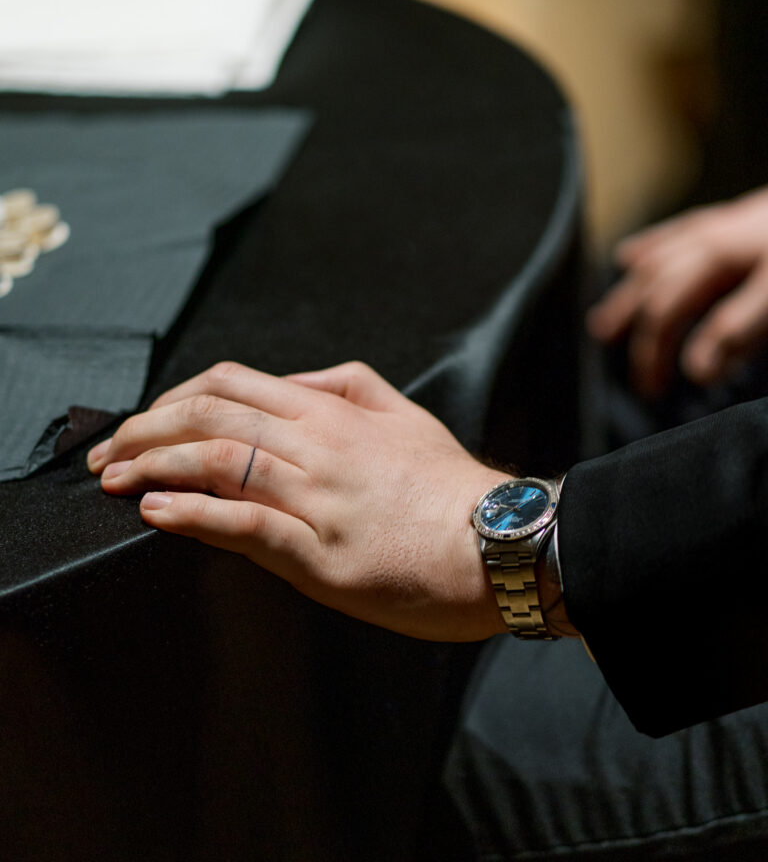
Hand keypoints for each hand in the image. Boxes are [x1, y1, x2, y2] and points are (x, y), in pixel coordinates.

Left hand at [87, 360, 509, 640]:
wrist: (499, 542)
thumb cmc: (450, 486)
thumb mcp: (404, 412)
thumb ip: (347, 386)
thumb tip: (293, 382)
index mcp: (331, 411)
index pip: (231, 384)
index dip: (173, 398)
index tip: (145, 421)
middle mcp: (316, 444)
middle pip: (210, 416)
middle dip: (144, 429)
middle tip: (106, 452)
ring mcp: (316, 497)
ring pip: (218, 461)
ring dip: (152, 466)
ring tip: (112, 478)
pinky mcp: (320, 552)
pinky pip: (244, 524)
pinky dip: (192, 515)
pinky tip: (156, 512)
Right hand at [587, 187, 767, 396]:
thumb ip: (738, 330)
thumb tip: (698, 367)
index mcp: (721, 259)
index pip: (671, 314)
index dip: (658, 354)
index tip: (658, 390)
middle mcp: (713, 240)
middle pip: (660, 290)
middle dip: (645, 336)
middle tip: (641, 379)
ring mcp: (722, 226)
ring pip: (659, 260)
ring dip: (630, 294)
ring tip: (606, 323)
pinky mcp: (735, 217)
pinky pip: (679, 232)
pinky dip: (651, 247)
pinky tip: (632, 256)